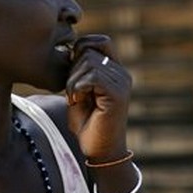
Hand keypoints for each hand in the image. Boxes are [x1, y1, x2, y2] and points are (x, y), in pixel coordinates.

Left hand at [65, 34, 131, 160]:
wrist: (100, 151)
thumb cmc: (87, 122)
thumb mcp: (80, 90)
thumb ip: (80, 69)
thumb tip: (70, 48)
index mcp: (115, 70)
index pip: (100, 41)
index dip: (81, 48)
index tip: (71, 71)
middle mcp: (122, 73)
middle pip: (89, 50)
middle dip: (72, 68)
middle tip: (72, 91)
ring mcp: (122, 83)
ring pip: (88, 62)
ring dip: (73, 80)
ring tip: (75, 98)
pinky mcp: (118, 95)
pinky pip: (92, 77)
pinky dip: (78, 88)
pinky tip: (77, 101)